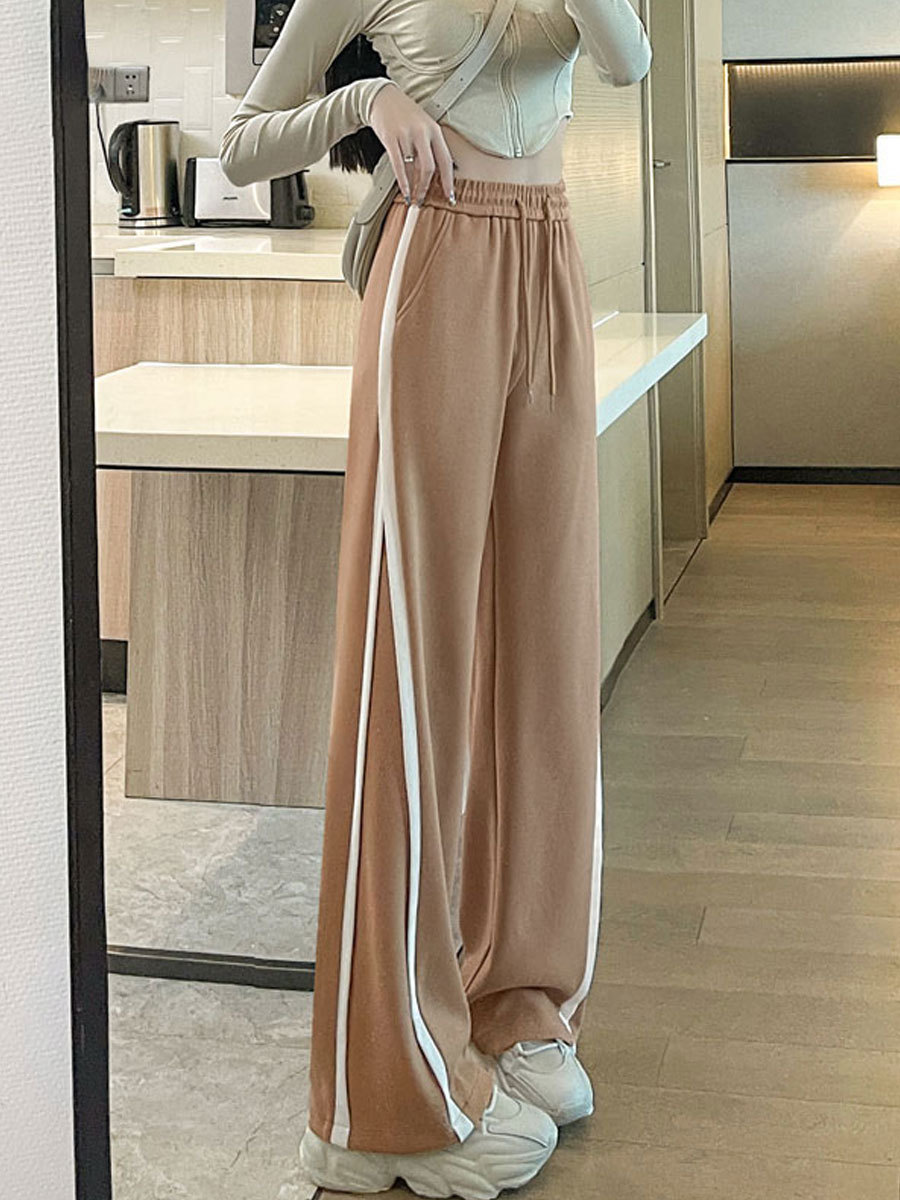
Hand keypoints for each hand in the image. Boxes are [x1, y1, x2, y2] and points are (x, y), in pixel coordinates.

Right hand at [368, 82, 455, 204]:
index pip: (445, 160)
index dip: (448, 181)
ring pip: (413, 168)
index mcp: (434, 130)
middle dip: (426, 187)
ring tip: (413, 198)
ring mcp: (406, 135)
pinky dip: (402, 182)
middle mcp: (422, 132)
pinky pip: (398, 165)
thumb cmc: (404, 113)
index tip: (449, 196)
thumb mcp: (424, 126)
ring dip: (414, 187)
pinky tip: (404, 191)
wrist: (383, 97)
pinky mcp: (391, 138)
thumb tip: (436, 174)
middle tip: (423, 199)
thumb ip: (430, 146)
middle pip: (429, 167)